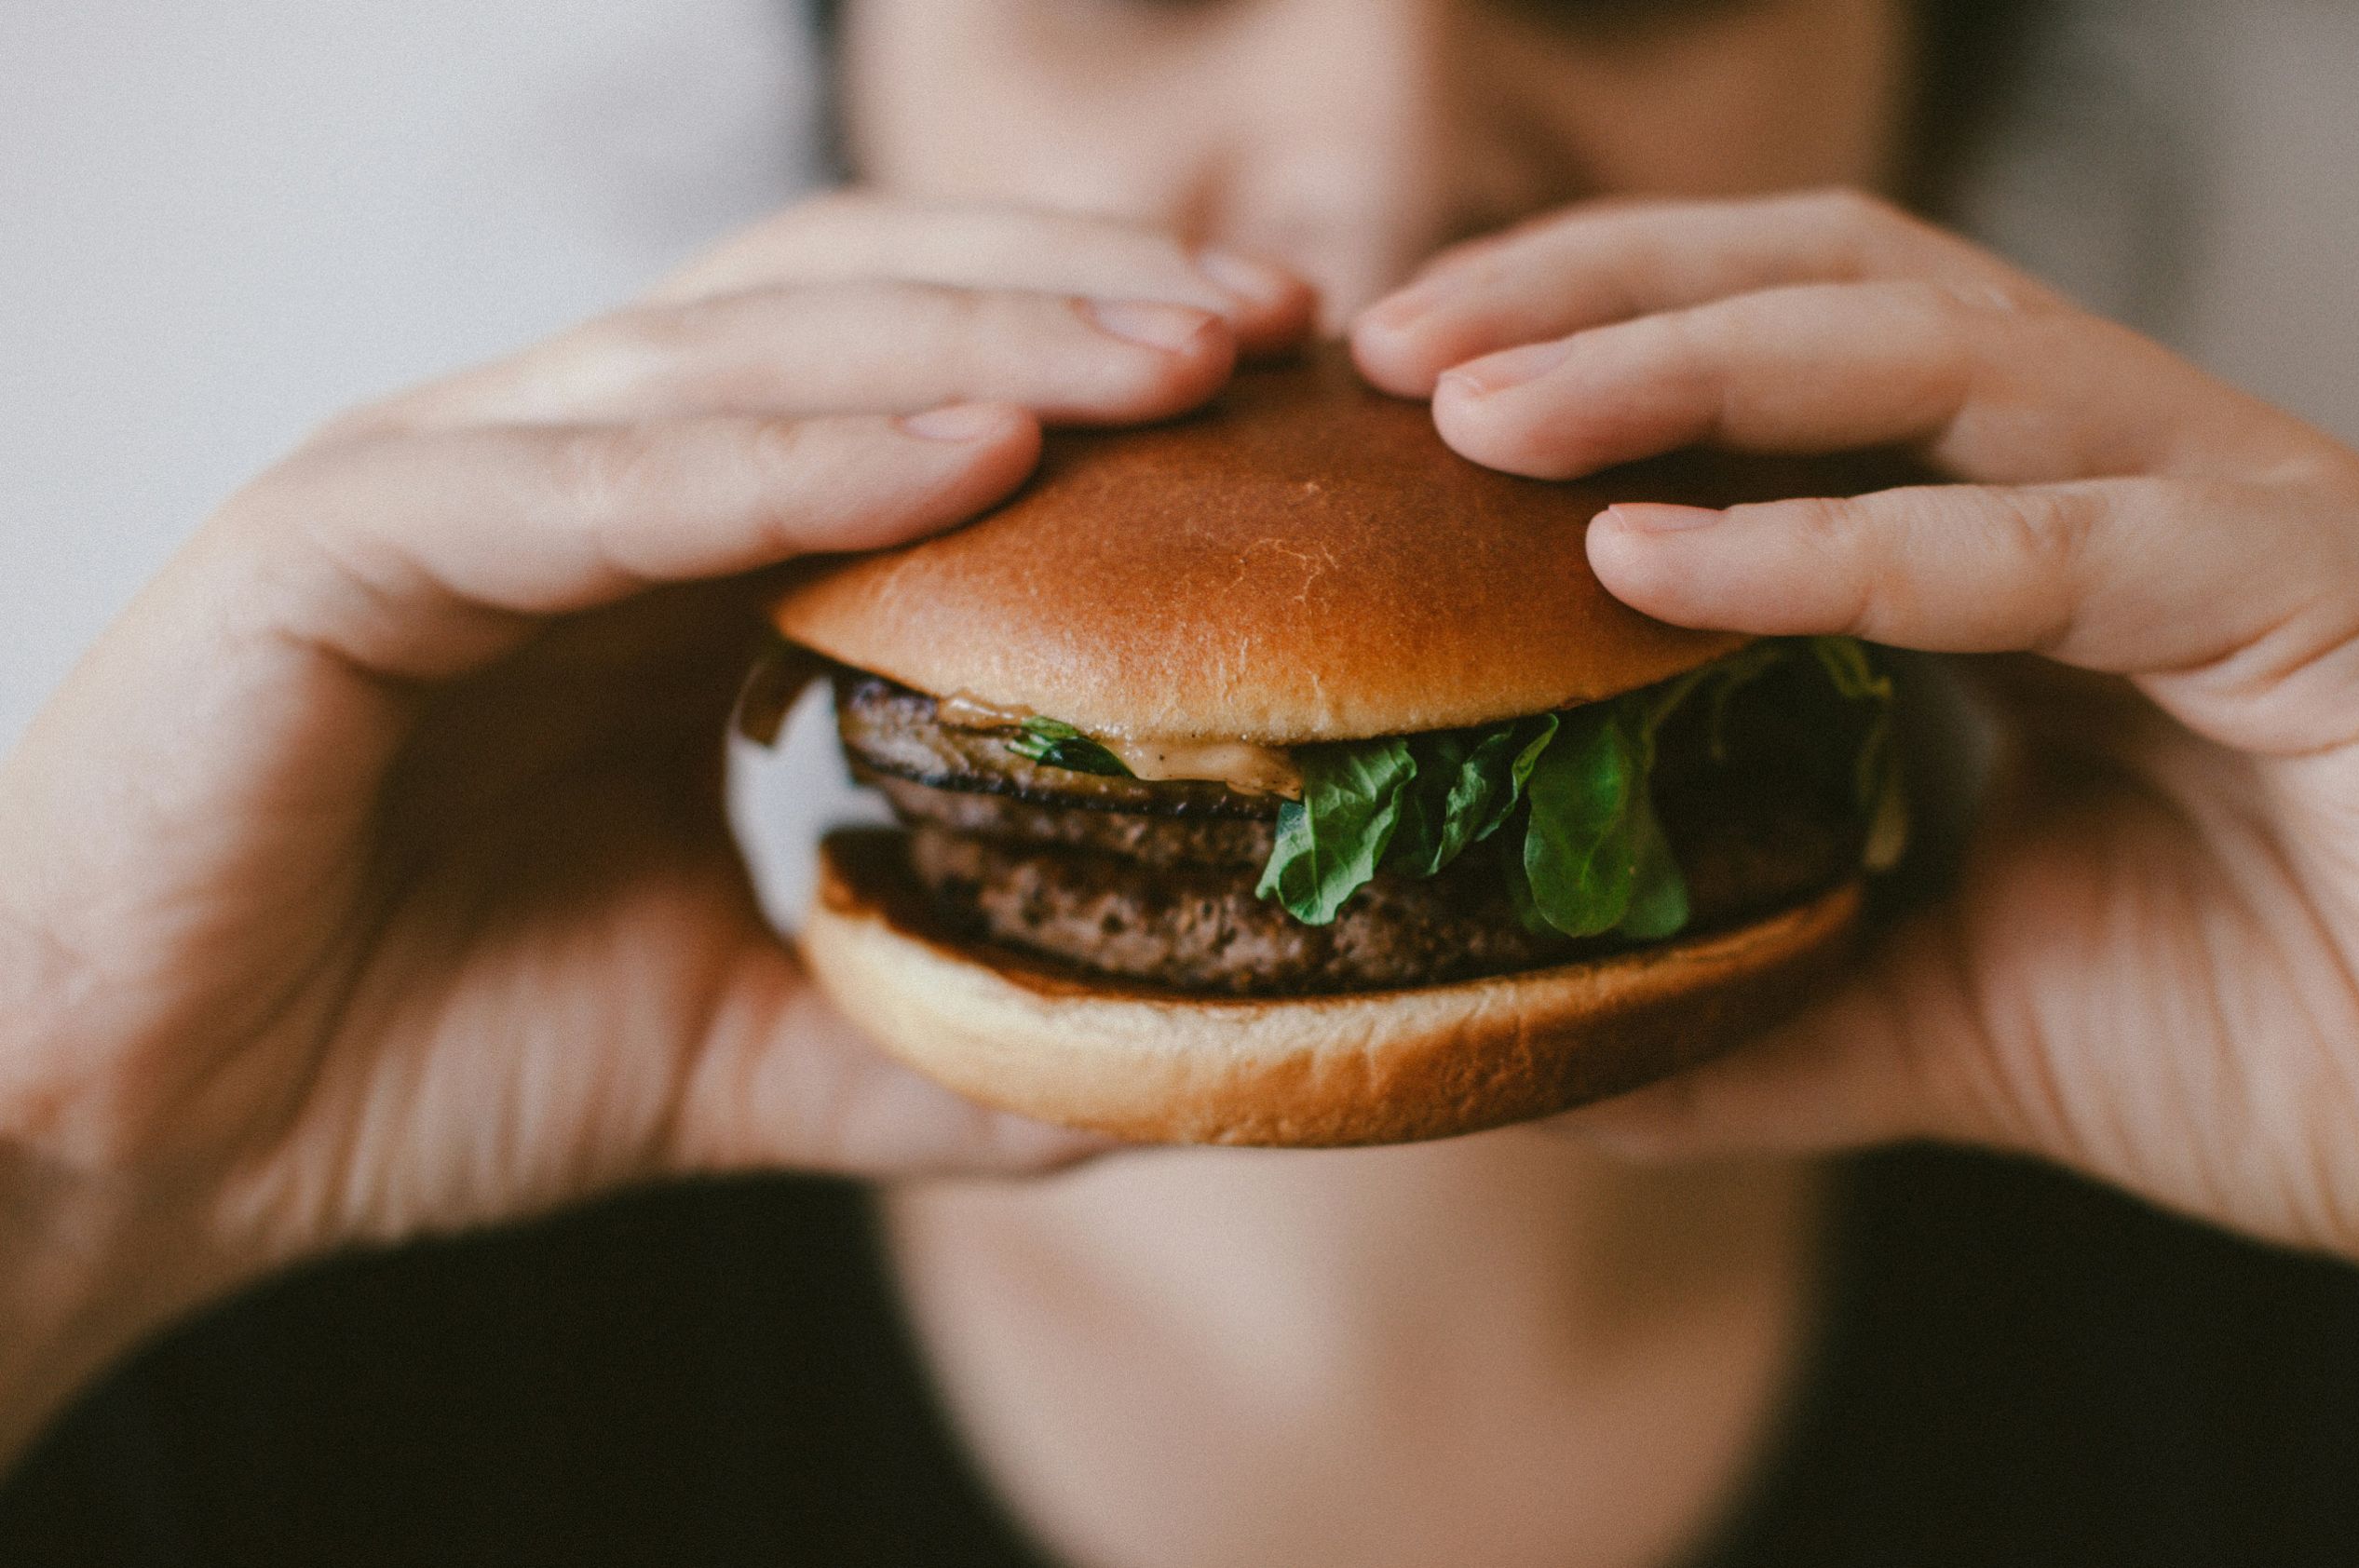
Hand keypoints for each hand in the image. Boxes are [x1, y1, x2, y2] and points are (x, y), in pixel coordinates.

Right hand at [0, 195, 1313, 1455]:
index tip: (1290, 399)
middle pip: (856, 311)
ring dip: (984, 339)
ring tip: (1184, 357)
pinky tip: (973, 458)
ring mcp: (447, 483)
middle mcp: (563, 474)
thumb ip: (926, 1036)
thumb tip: (1153, 1070)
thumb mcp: (735, 1043)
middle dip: (1079, 302)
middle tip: (1282, 327)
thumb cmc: (407, 1057)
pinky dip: (793, 458)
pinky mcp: (336, 543)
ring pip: (748, 353)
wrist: (133, 1139)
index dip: (1096, 369)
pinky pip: (602, 481)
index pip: (907, 385)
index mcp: (655, 551)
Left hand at [1354, 188, 2358, 1533]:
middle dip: (1595, 294)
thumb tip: (1562, 1053)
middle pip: (1826, 289)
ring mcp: (2231, 513)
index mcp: (2046, 543)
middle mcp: (2128, 480)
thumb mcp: (1974, 1014)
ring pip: (1924, 353)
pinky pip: (2049, 537)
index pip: (1787, 369)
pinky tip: (1657, 560)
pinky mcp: (2328, 598)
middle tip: (1388, 347)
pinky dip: (1843, 545)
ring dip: (1680, 364)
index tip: (1394, 410)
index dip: (1589, 353)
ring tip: (1476, 409)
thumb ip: (1778, 1001)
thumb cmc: (2325, 1044)